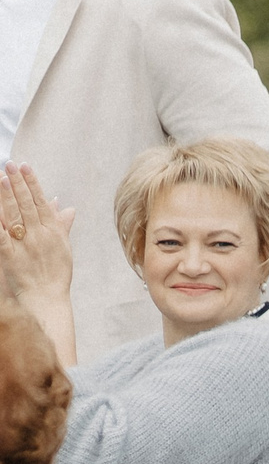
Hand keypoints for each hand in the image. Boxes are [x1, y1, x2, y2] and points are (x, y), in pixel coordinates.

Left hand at [0, 163, 74, 307]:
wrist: (46, 299)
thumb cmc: (55, 275)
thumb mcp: (63, 248)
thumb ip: (62, 225)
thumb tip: (66, 207)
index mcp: (53, 231)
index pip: (41, 201)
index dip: (33, 183)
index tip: (25, 167)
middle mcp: (39, 235)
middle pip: (26, 204)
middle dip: (18, 183)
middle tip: (9, 165)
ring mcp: (25, 245)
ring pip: (14, 215)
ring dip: (7, 196)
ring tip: (1, 178)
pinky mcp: (10, 256)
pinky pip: (2, 235)